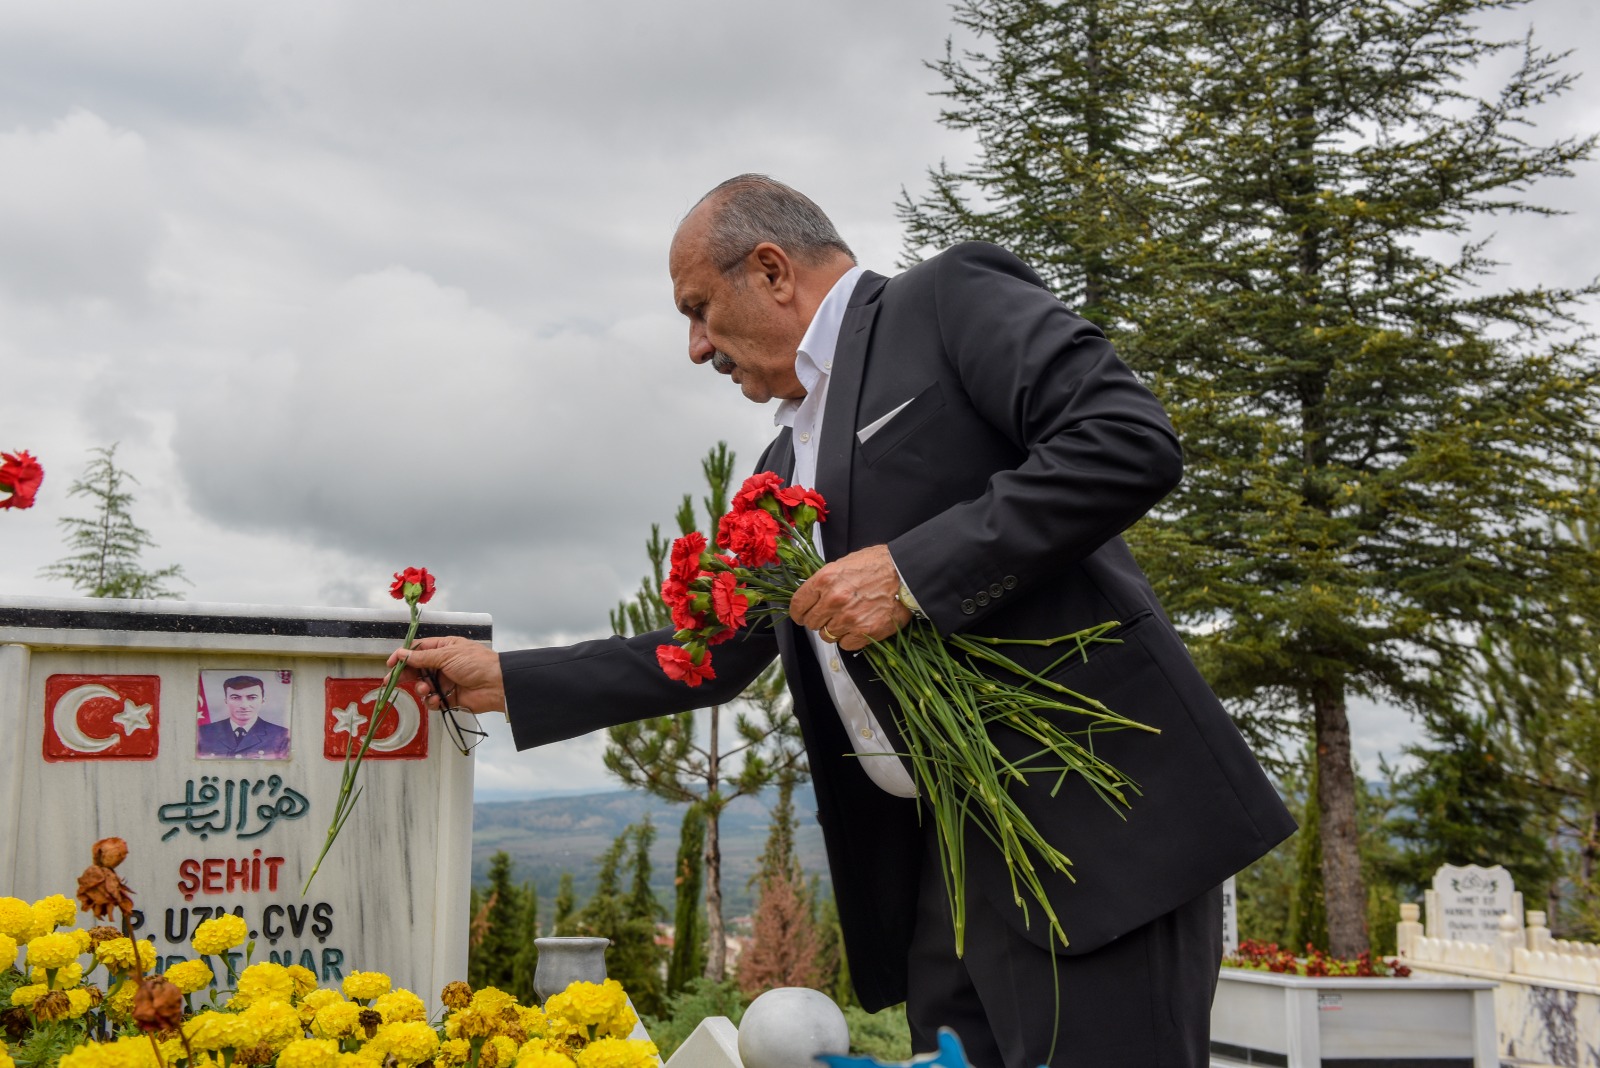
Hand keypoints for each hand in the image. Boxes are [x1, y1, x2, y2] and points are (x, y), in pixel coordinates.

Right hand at [388, 636, 506, 715]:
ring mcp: (446, 681)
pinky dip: (431, 701)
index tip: (391, 664)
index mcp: (444, 648)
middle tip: (393, 682)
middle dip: (406, 675)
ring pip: (423, 686)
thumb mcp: (447, 655)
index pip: (418, 650)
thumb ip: (423, 657)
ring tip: (426, 690)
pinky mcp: (449, 697)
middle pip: (417, 669)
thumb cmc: (475, 663)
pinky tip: (435, 700)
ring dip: (421, 689)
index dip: (403, 656)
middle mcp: (443, 664)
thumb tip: (402, 654)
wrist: (497, 685)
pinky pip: (433, 700)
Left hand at [789, 544, 911, 651]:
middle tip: (830, 615)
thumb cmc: (879, 565)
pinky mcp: (864, 632)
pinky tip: (858, 627)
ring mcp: (848, 618)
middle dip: (818, 620)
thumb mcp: (845, 563)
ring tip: (847, 619)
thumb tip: (813, 596)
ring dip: (834, 630)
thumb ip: (826, 581)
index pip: (798, 604)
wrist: (907, 574)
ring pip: (827, 635)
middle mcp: (834, 600)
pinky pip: (844, 644)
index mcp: (825, 579)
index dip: (798, 612)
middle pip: (811, 622)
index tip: (801, 615)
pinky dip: (849, 638)